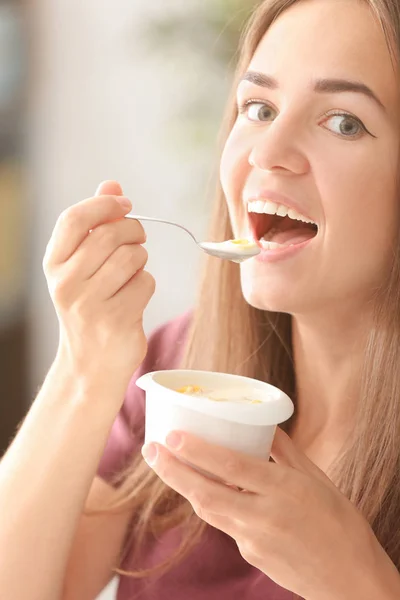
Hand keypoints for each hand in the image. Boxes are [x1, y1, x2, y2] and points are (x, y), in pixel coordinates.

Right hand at [43, 180, 155, 398]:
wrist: (90, 364)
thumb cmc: (89, 307)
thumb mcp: (81, 266)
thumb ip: (96, 225)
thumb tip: (112, 184)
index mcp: (53, 264)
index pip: (75, 218)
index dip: (104, 203)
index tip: (124, 204)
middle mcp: (66, 283)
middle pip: (112, 234)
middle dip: (133, 231)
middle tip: (136, 240)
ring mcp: (90, 304)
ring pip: (134, 257)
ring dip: (141, 261)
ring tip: (131, 273)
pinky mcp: (117, 320)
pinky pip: (146, 282)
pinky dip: (146, 285)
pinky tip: (134, 298)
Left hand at [142, 427, 387, 598]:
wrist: (349, 579)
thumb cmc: (339, 523)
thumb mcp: (316, 478)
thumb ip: (285, 451)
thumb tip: (263, 426)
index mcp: (283, 491)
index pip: (231, 468)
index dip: (198, 452)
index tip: (172, 436)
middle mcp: (263, 517)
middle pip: (206, 493)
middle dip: (172, 471)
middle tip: (150, 449)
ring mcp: (254, 541)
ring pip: (209, 510)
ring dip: (185, 486)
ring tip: (166, 463)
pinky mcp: (250, 556)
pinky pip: (226, 524)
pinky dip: (216, 504)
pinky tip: (213, 490)